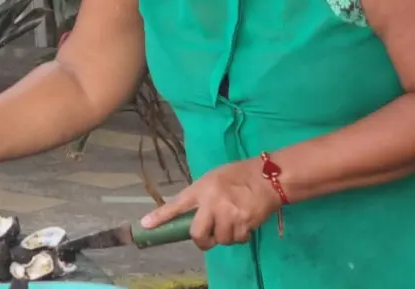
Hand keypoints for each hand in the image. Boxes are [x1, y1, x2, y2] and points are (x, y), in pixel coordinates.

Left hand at [140, 158, 282, 249]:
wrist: (268, 178)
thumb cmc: (238, 175)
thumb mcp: (213, 179)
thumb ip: (201, 195)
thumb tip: (192, 213)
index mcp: (202, 189)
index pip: (177, 204)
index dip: (160, 217)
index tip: (146, 225)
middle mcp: (212, 203)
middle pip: (197, 234)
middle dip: (201, 240)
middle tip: (207, 237)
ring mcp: (228, 215)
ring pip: (220, 240)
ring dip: (225, 236)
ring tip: (232, 222)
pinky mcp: (244, 224)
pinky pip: (237, 240)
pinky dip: (239, 236)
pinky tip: (243, 224)